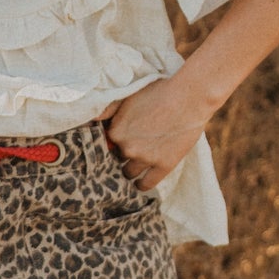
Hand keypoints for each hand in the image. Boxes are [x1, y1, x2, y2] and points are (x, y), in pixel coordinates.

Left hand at [105, 71, 213, 191]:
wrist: (188, 98)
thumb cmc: (159, 93)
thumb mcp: (128, 97)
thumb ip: (108, 111)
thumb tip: (90, 120)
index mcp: (115, 131)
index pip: (107, 144)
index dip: (114, 142)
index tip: (120, 141)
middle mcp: (126, 147)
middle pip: (118, 158)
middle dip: (123, 154)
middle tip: (133, 148)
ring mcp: (145, 158)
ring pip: (129, 172)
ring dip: (130, 170)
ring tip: (134, 167)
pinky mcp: (163, 166)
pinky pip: (146, 184)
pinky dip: (141, 185)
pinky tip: (140, 183)